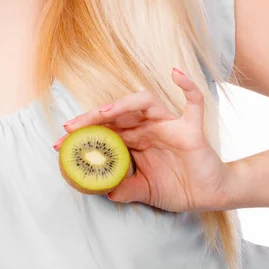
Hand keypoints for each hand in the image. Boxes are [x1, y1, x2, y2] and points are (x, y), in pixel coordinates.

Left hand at [54, 68, 236, 212]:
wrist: (208, 195)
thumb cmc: (177, 188)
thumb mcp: (144, 190)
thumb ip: (124, 189)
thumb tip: (102, 190)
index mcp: (136, 139)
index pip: (106, 129)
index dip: (84, 132)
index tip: (60, 142)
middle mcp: (149, 126)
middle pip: (118, 113)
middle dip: (93, 118)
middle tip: (70, 127)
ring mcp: (170, 124)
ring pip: (145, 102)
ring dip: (123, 104)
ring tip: (103, 113)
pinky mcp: (191, 128)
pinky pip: (193, 102)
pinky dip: (188, 86)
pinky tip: (175, 73)